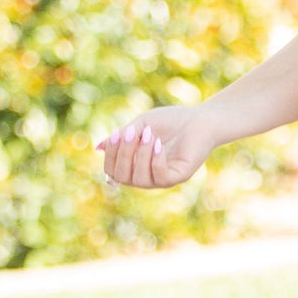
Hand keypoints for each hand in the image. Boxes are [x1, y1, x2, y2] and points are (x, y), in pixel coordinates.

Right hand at [96, 106, 214, 190]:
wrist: (200, 118)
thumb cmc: (171, 121)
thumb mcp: (140, 125)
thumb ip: (121, 137)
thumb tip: (97, 148)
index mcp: (135, 166)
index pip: (112, 171)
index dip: (111, 155)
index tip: (117, 134)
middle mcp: (147, 176)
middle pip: (121, 177)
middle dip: (123, 153)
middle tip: (133, 132)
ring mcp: (162, 179)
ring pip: (138, 179)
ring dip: (140, 154)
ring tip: (150, 134)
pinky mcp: (178, 177)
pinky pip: (159, 177)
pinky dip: (155, 160)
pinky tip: (159, 144)